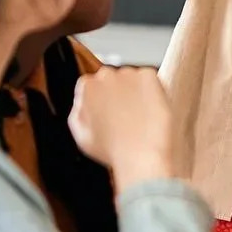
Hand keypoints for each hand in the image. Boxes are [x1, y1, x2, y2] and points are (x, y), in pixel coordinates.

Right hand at [68, 66, 176, 188]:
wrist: (141, 157)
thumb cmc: (113, 151)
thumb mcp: (81, 135)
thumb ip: (79, 111)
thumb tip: (84, 101)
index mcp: (86, 88)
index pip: (92, 85)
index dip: (102, 101)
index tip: (109, 112)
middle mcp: (105, 76)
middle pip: (112, 79)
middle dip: (118, 93)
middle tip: (126, 116)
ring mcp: (128, 74)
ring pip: (132, 78)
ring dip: (136, 92)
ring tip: (140, 117)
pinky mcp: (149, 77)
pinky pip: (150, 78)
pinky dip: (152, 90)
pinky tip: (150, 110)